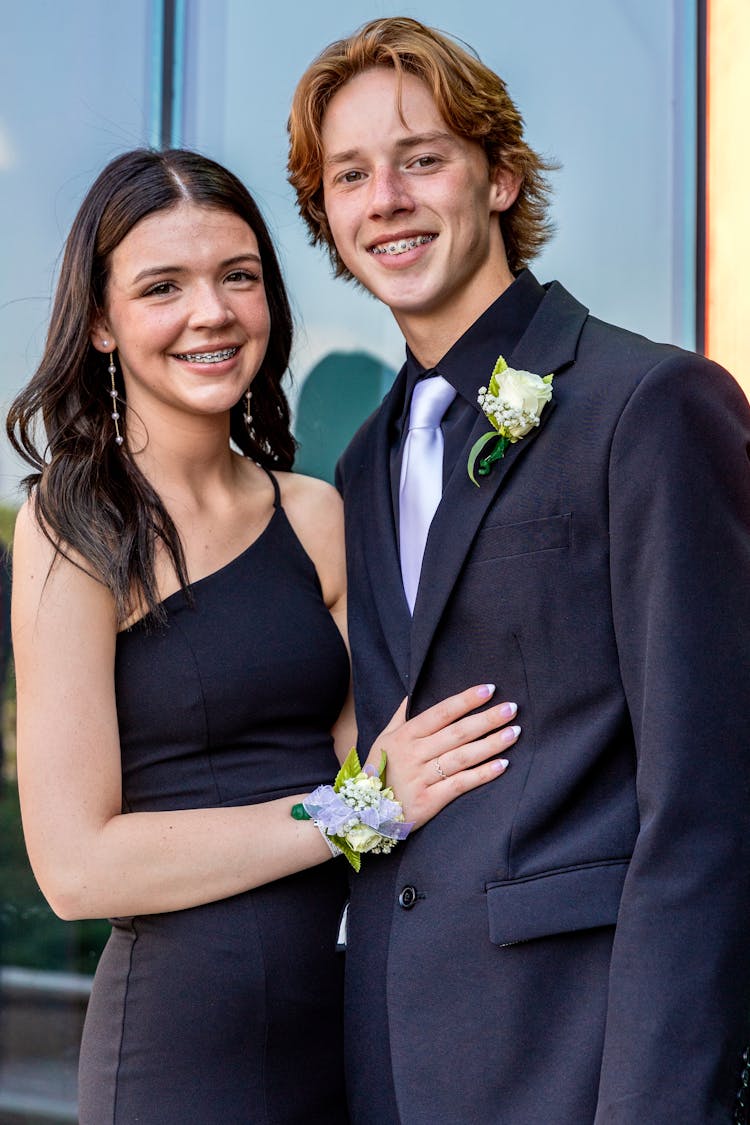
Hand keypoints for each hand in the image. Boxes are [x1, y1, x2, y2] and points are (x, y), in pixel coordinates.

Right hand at [367, 685, 518, 830]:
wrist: (362, 813)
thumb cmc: (377, 771)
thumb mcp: (383, 739)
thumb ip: (400, 716)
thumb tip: (413, 692)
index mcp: (405, 736)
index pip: (441, 712)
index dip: (465, 700)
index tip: (489, 689)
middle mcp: (414, 754)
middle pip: (457, 733)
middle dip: (487, 719)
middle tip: (512, 708)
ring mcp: (421, 778)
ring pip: (462, 757)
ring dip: (491, 744)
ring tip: (514, 733)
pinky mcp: (428, 801)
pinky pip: (460, 785)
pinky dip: (482, 775)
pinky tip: (502, 765)